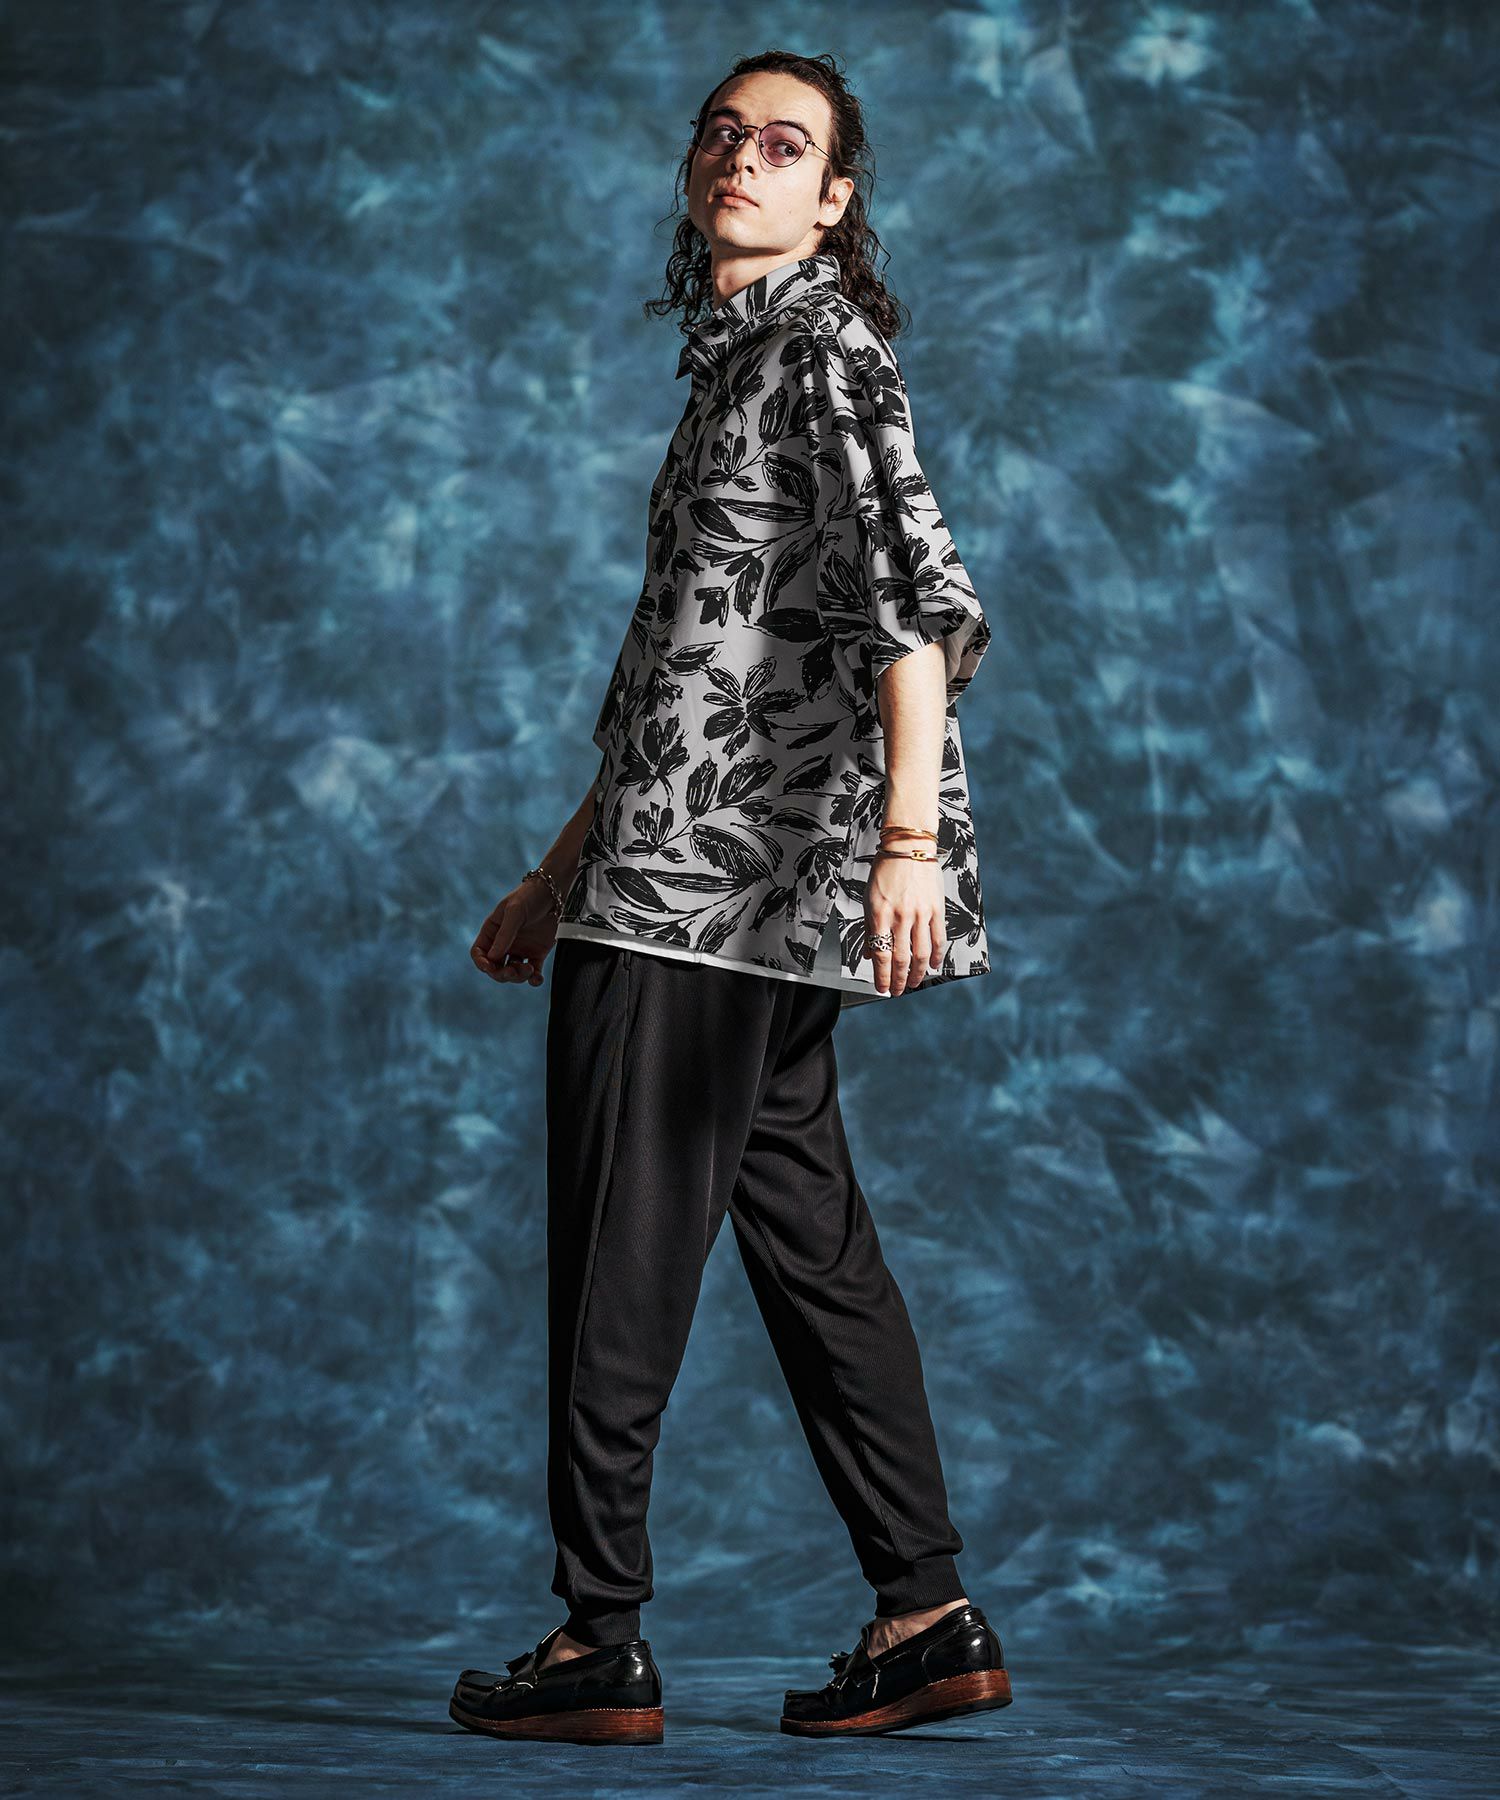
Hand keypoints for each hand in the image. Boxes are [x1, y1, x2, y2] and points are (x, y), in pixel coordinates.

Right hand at [471, 875, 560, 987]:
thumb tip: (493, 958)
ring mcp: (520, 949)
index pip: (479, 952)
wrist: (555, 892)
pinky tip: (537, 979)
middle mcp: (504, 942)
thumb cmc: (530, 896)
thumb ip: (505, 934)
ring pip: (513, 972)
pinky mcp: (537, 953)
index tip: (489, 968)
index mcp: (492, 931)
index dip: (481, 963)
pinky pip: (532, 972)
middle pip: (495, 967)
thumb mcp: (515, 911)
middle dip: (501, 974)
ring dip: (518, 977)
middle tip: (512, 972)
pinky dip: (533, 979)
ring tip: (529, 969)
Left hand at [865, 853, 945, 997]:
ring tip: (915, 982)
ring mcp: (921, 914)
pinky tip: (934, 965)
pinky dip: (936, 955)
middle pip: (901, 958)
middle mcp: (901, 917)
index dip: (881, 977)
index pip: (880, 955)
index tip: (882, 989)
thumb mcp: (869, 899)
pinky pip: (938, 938)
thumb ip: (870, 928)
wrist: (909, 847)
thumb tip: (869, 954)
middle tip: (898, 991)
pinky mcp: (936, 909)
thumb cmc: (886, 871)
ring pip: (921, 953)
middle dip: (899, 980)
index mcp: (880, 915)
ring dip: (918, 973)